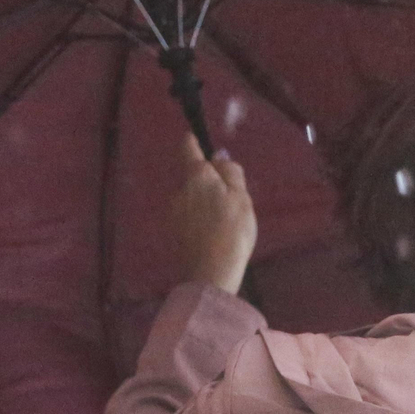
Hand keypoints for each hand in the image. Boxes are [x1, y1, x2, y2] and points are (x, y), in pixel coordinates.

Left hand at [170, 132, 256, 295]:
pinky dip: (200, 219)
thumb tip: (218, 156)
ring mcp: (173, 212)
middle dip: (208, 181)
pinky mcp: (173, 232)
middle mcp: (179, 190)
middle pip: (193, 176)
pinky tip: (215, 234)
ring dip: (205, 202)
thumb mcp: (241, 197)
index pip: (188, 148)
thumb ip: (230, 173)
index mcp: (196, 176)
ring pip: (191, 197)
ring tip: (226, 221)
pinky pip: (189, 216)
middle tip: (231, 197)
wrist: (210, 274)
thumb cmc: (232, 231)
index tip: (197, 139)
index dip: (193, 142)